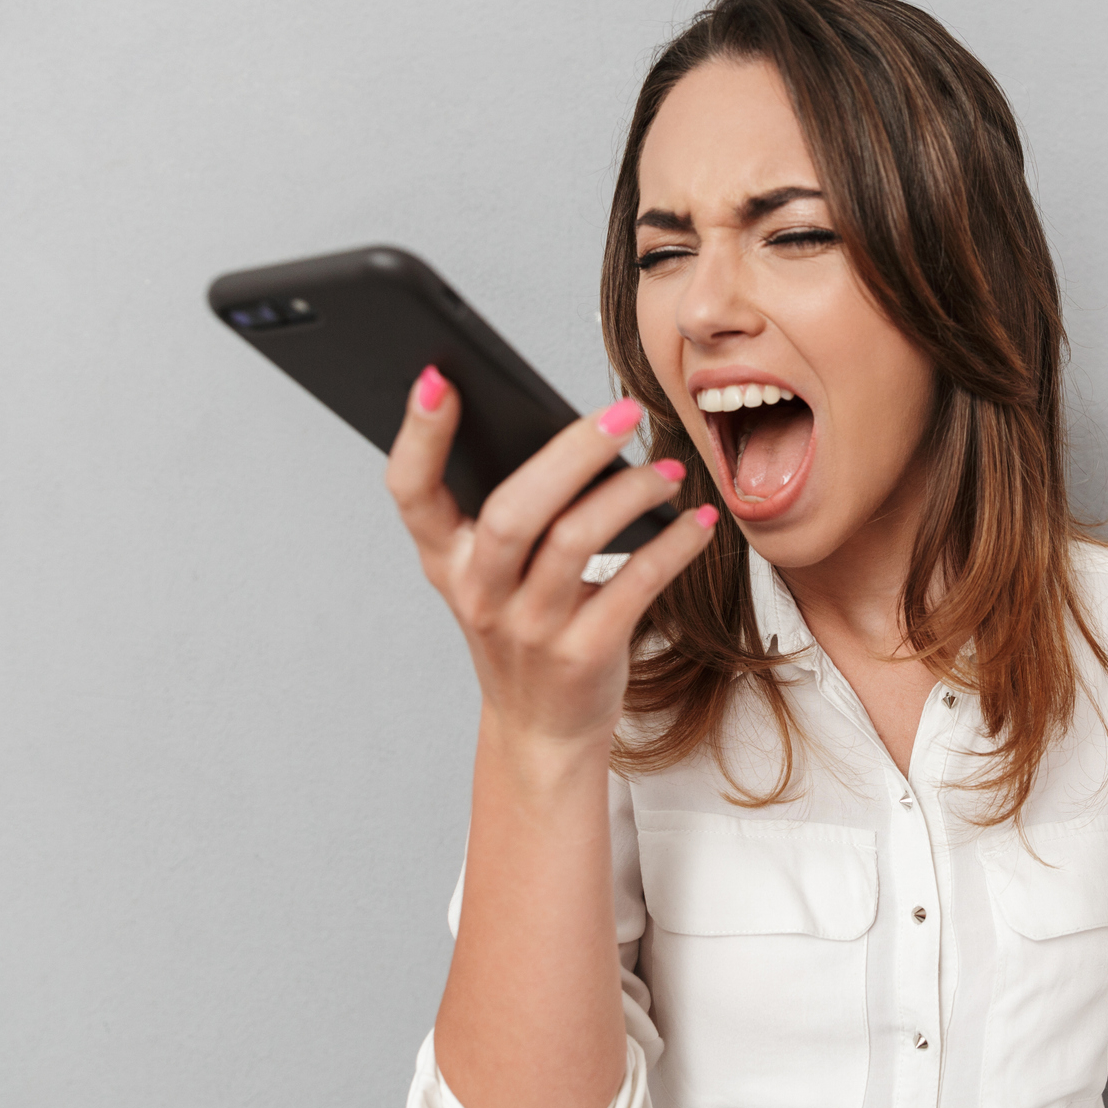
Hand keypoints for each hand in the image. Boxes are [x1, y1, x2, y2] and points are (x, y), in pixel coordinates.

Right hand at [384, 367, 717, 751]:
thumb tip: (581, 429)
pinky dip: (672, 547)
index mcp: (445, 559)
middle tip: (623, 411)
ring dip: (630, 495)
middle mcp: (478, 593)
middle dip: (569, 454)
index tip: (438, 378)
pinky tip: (696, 522)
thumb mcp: (494, 574)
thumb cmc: (526, 627)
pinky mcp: (582, 655)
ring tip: (668, 470)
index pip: (411, 492)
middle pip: (512, 512)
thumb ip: (515, 510)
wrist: (543, 729)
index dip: (419, 436)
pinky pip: (633, 586)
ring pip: (573, 543)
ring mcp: (528, 629)